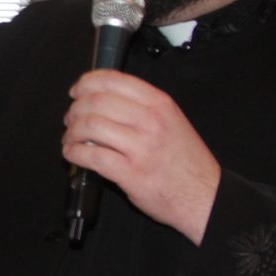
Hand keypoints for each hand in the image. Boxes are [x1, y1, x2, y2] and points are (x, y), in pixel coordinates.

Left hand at [62, 69, 220, 244]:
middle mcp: (150, 121)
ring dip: (72, 132)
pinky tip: (73, 153)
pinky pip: (92, 156)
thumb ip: (142, 107)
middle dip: (75, 110)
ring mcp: (140, 147)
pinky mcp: (130, 172)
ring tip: (71, 138)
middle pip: (96, 102)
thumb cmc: (186, 161)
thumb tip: (103, 99)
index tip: (77, 90)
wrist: (204, 195)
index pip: (113, 80)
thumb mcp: (172, 121)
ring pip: (90, 126)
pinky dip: (74, 152)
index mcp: (159, 104)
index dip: (86, 82)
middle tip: (71, 118)